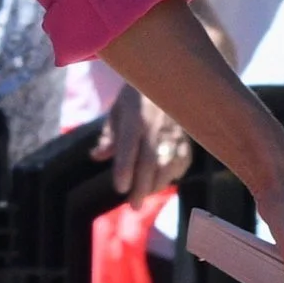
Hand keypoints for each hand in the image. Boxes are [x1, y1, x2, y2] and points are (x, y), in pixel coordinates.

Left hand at [98, 86, 190, 204]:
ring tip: (146, 194)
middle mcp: (157, 124)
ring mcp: (175, 130)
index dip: (125, 169)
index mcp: (136, 116)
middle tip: (134, 206)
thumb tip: (96, 156)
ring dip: (158, 184)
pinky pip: (183, 160)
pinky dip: (174, 174)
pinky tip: (164, 181)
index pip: (129, 146)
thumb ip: (109, 135)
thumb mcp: (118, 110)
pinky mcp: (187, 135)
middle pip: (150, 161)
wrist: (171, 76)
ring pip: (168, 164)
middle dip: (142, 187)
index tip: (120, 188)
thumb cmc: (137, 96)